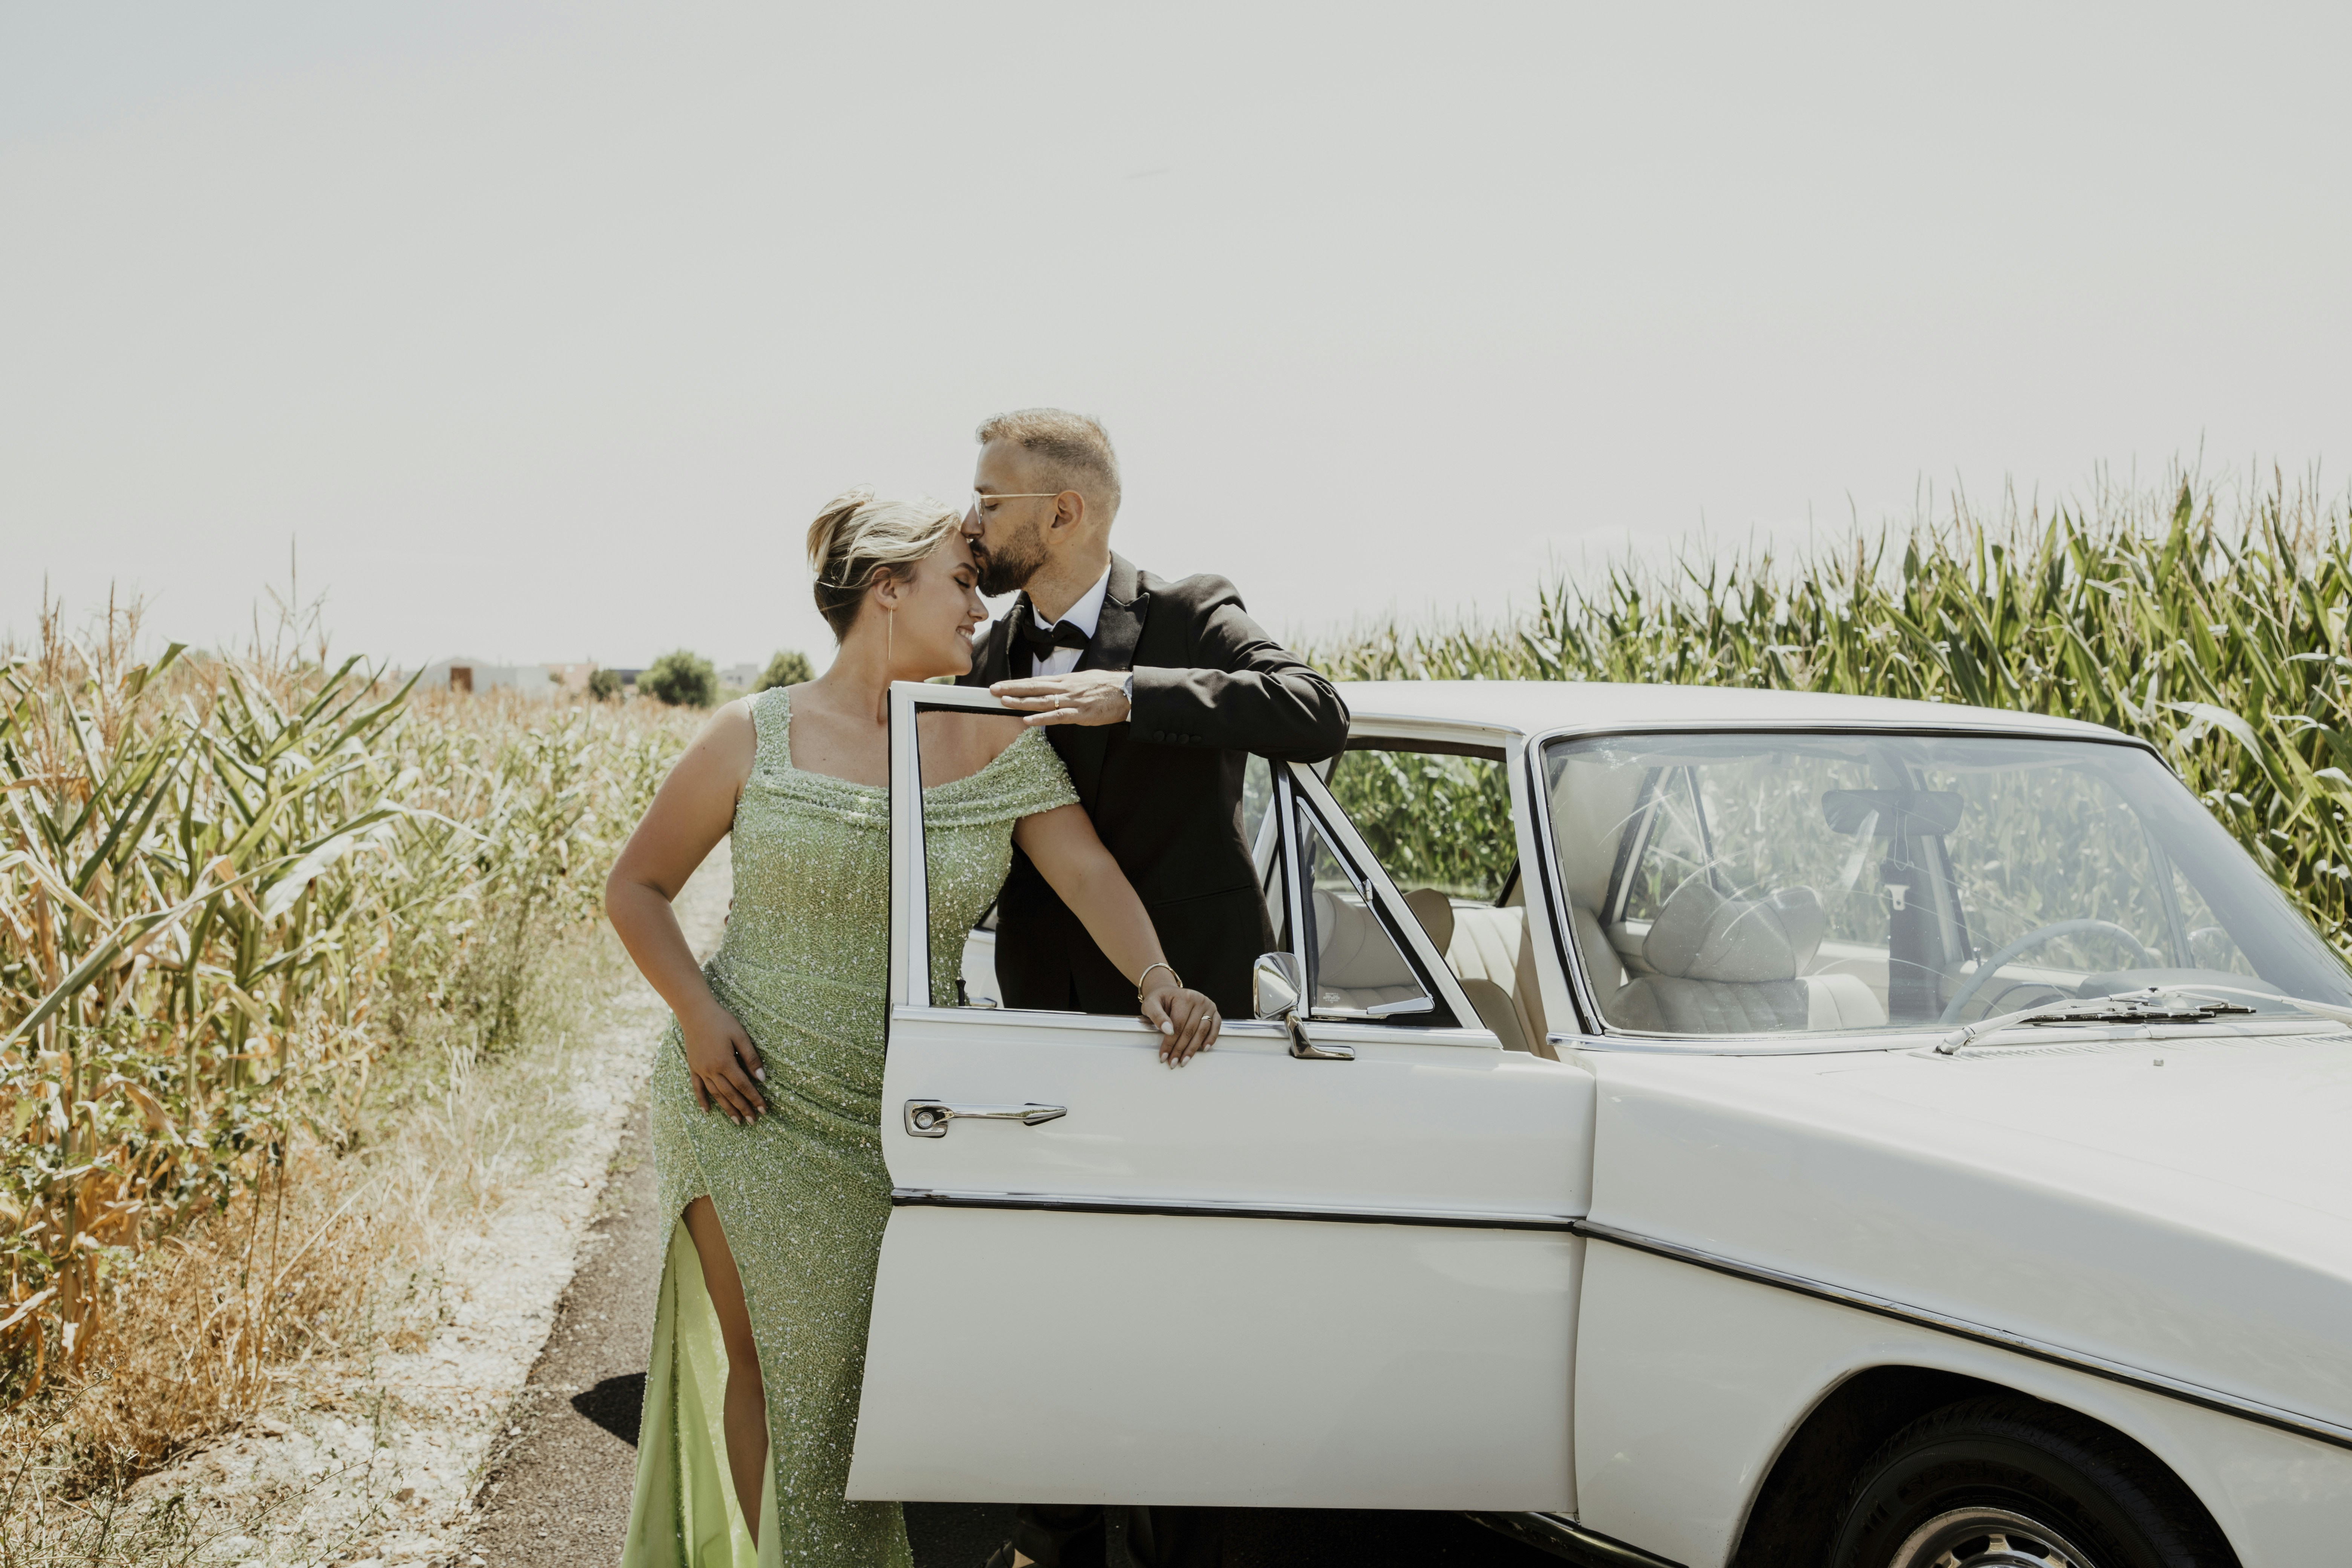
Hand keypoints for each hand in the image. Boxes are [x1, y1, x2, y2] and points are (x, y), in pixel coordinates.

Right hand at [682, 1000, 765, 1122]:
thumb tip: (762, 1078)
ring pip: (715, 1094)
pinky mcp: (693, 1067)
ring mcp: (700, 1070)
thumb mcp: (741, 1036)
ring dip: (726, 1109)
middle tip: (753, 1121)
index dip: (754, 1098)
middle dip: (743, 1108)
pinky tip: (707, 1112)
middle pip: (730, 1094)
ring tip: (737, 1121)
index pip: (743, 1085)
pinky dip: (702, 1100)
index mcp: (725, 1062)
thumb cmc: (721, 1021)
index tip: (763, 1109)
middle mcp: (711, 1070)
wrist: (696, 1013)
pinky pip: (697, 1088)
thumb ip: (751, 1057)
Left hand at [990, 669, 1130, 726]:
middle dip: (1011, 689)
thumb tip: (1053, 689)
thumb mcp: (1083, 681)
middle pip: (1033, 687)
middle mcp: (1065, 688)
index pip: (1035, 681)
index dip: (1016, 684)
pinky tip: (1028, 721)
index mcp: (1065, 680)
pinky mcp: (1080, 713)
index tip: (1000, 685)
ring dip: (1021, 702)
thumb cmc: (1107, 687)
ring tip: (1003, 702)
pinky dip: (1042, 718)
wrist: (1127, 691)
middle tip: (992, 690)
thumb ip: (1067, 686)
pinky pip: (1058, 716)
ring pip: (1041, 701)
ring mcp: (1072, 700)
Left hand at [1140, 982, 1219, 1064]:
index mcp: (1184, 997)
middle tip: (1173, 1063)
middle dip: (1180, 1049)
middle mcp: (1198, 999)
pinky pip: (1215, 1027)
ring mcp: (1208, 1005)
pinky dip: (1211, 1039)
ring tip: (1184, 1061)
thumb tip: (1168, 1030)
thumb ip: (1157, 1016)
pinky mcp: (1214, 1011)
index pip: (1178, 1024)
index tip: (1164, 1056)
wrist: (1168, 992)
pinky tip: (1203, 1049)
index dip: (1170, 1042)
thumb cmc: (1159, 1000)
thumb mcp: (1151, 1004)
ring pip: (1202, 1031)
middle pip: (1190, 1030)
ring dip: (1193, 1049)